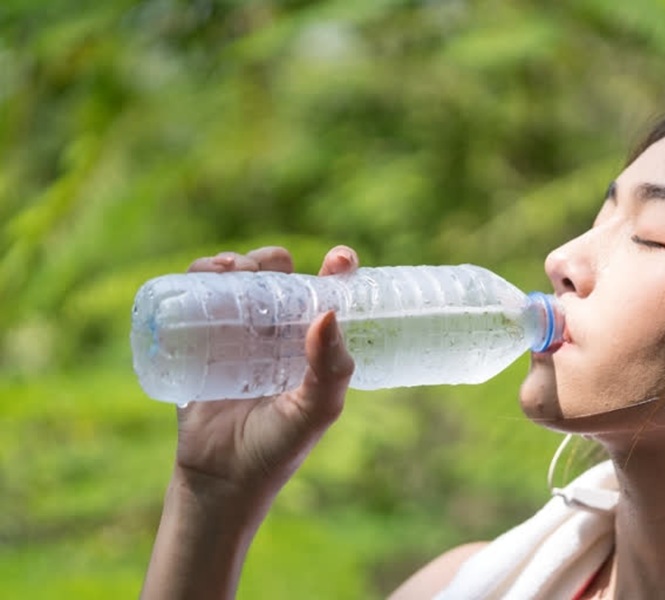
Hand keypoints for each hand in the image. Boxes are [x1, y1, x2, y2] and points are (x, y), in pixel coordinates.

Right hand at [142, 245, 358, 599]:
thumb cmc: (277, 447)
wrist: (221, 478)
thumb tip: (329, 313)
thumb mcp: (315, 411)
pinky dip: (200, 274)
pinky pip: (198, 296)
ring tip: (232, 270)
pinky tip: (206, 275)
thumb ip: (331, 370)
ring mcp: (237, 334)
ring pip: (237, 279)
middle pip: (277, 276)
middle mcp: (276, 333)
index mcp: (310, 343)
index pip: (327, 294)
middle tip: (267, 271)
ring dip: (235, 261)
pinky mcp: (200, 340)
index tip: (342, 259)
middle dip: (272, 260)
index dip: (337, 268)